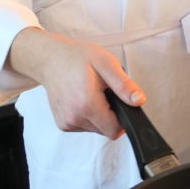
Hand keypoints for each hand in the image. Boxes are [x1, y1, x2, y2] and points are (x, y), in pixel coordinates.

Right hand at [6, 27, 145, 139]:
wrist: (51, 59)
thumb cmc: (78, 58)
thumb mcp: (107, 64)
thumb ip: (124, 85)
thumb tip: (139, 101)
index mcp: (87, 105)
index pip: (114, 130)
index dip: (123, 118)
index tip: (121, 102)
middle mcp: (74, 118)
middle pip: (106, 130)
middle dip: (111, 114)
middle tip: (104, 92)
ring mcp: (66, 123)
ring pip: (96, 129)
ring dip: (99, 115)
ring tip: (93, 93)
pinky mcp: (62, 124)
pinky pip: (84, 126)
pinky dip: (88, 115)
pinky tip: (83, 98)